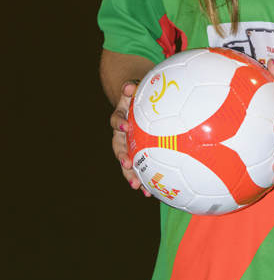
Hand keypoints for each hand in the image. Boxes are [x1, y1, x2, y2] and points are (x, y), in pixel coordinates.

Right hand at [110, 80, 151, 195]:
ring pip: (126, 162)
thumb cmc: (141, 98)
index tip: (125, 126)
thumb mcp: (136, 91)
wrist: (139, 106)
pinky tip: (151, 193)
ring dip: (130, 175)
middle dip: (122, 157)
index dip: (119, 123)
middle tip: (127, 165)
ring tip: (138, 187)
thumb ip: (131, 88)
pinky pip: (139, 169)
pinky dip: (144, 181)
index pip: (116, 121)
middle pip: (118, 147)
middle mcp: (122, 135)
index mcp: (121, 118)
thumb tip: (128, 86)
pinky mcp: (137, 156)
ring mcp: (128, 147)